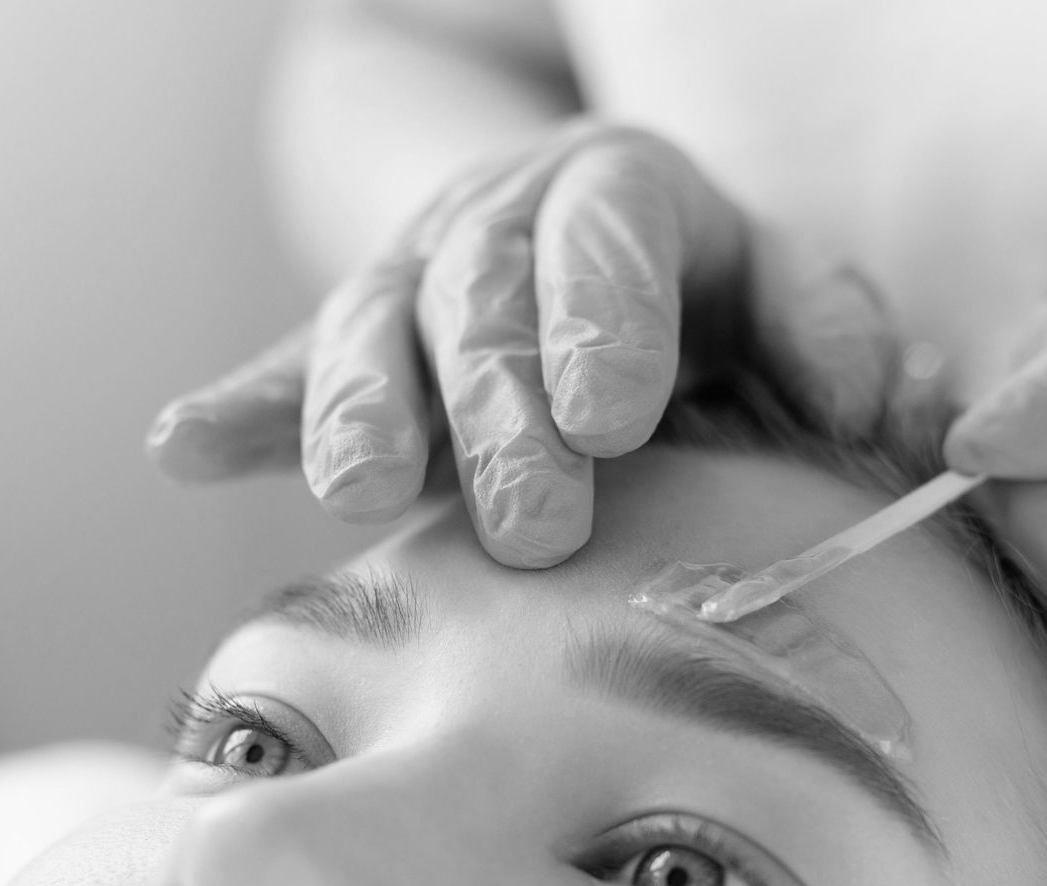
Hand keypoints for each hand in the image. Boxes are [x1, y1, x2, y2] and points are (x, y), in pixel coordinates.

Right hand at [147, 120, 899, 566]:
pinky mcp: (347, 344)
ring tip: (362, 495)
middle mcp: (501, 224)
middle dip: (501, 411)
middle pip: (484, 299)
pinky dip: (238, 412)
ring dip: (361, 412)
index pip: (608, 237)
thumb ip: (827, 331)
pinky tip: (181, 448)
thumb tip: (866, 395)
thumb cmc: (709, 304)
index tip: (614, 417)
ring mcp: (409, 280)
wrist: (588, 253)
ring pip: (371, 328)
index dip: (604, 317)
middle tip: (532, 526)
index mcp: (622, 198)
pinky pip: (281, 371)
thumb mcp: (783, 293)